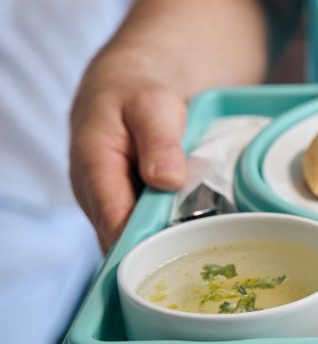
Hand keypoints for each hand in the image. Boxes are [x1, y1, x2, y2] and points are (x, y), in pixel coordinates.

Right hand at [70, 54, 188, 251]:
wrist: (123, 88)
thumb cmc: (136, 94)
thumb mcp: (152, 107)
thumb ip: (160, 142)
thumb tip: (168, 181)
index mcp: (93, 168)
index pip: (114, 221)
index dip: (143, 244)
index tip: (177, 254)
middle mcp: (92, 194)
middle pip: (121, 237)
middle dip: (156, 250)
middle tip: (199, 255)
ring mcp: (103, 203)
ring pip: (129, 237)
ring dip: (160, 244)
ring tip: (199, 247)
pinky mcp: (118, 206)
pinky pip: (137, 229)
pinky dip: (161, 232)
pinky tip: (190, 232)